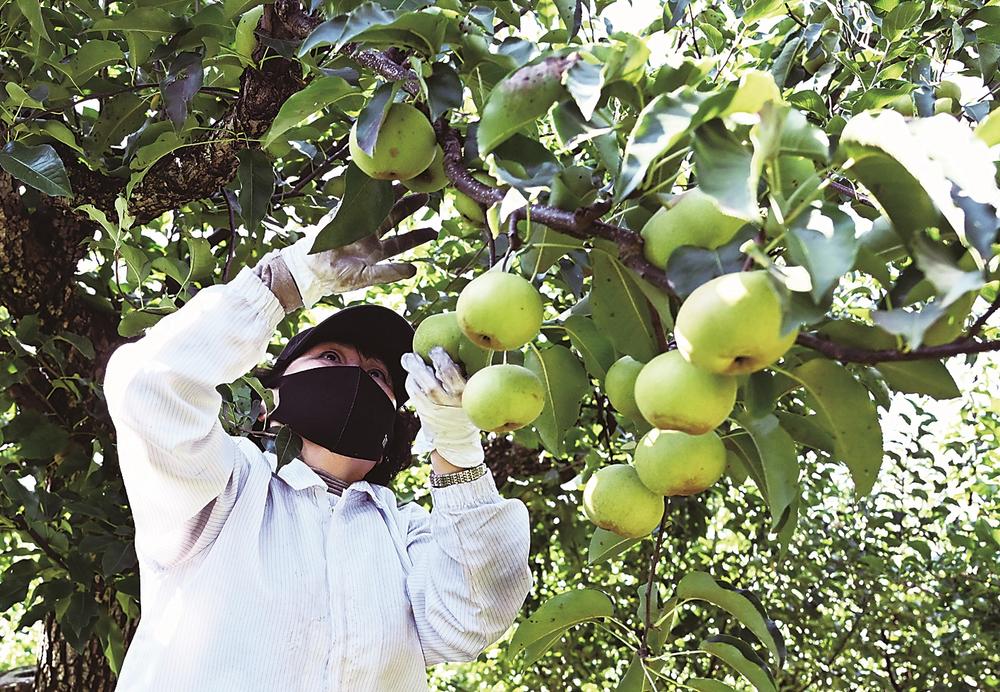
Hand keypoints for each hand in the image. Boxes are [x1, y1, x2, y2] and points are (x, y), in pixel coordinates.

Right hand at [280, 195, 435, 307]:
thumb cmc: (336, 276)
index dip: (418, 235)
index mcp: (376, 251)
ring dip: (394, 194)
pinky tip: (379, 179)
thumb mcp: (365, 277)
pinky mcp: (343, 213)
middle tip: (426, 196)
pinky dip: (368, 188)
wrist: (309, 268)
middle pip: (394, 217)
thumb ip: (389, 273)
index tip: (434, 231)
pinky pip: (357, 198)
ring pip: (380, 204)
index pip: (402, 241)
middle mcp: (370, 234)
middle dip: (409, 206)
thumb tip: (414, 271)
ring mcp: (357, 222)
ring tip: (409, 182)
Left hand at [401, 347, 484, 468]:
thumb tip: (458, 351)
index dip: (440, 359)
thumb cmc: (468, 410)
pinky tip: (411, 375)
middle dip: (419, 366)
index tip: (436, 350)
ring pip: (419, 389)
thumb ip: (468, 377)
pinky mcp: (425, 415)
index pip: (450, 374)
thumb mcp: (475, 396)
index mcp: (465, 395)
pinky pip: (414, 396)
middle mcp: (449, 404)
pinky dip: (410, 383)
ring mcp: (435, 411)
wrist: (458, 441)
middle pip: (429, 383)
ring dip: (411, 372)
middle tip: (413, 354)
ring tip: (408, 359)